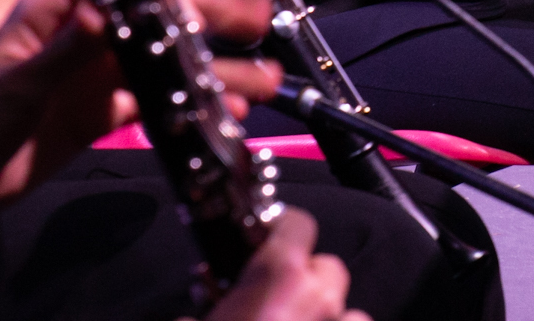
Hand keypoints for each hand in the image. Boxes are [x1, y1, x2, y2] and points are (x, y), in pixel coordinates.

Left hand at [0, 0, 278, 199]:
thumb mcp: (15, 82)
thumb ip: (63, 51)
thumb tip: (104, 12)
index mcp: (59, 13)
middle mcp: (85, 37)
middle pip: (157, 20)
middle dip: (210, 21)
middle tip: (259, 22)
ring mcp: (96, 75)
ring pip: (165, 64)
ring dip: (212, 70)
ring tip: (262, 77)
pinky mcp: (101, 112)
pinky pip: (155, 104)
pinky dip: (190, 109)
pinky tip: (224, 111)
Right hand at [194, 207, 368, 320]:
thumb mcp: (203, 319)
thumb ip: (205, 303)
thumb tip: (192, 316)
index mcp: (278, 275)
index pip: (297, 222)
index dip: (283, 225)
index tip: (270, 233)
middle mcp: (317, 294)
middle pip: (325, 266)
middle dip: (304, 277)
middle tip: (275, 298)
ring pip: (342, 301)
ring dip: (322, 309)